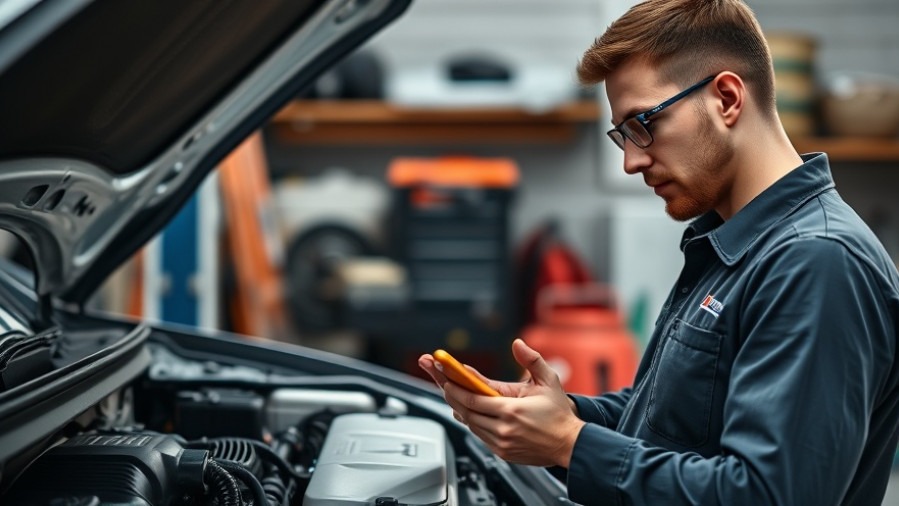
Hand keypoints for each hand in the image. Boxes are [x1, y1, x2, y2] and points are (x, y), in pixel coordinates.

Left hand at [419, 339, 584, 467]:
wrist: (570, 445)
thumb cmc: (559, 414)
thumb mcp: (549, 381)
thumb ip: (532, 360)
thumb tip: (517, 344)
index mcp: (512, 411)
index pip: (474, 400)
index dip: (457, 390)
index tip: (446, 380)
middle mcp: (504, 429)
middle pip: (467, 414)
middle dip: (453, 398)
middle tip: (444, 386)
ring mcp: (502, 443)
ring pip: (471, 426)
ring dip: (461, 411)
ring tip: (455, 397)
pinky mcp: (503, 452)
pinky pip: (480, 437)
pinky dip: (473, 424)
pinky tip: (471, 413)